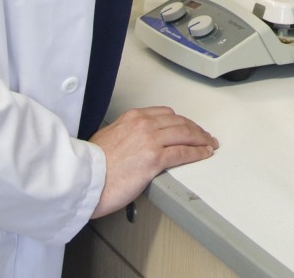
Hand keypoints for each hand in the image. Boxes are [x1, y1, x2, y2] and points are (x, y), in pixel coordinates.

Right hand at [89, 105, 218, 217]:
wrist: (84, 179)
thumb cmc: (91, 164)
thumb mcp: (107, 137)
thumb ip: (125, 134)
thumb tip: (133, 142)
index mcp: (132, 117)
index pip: (165, 114)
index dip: (180, 121)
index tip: (186, 126)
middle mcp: (144, 125)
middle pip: (179, 122)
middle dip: (195, 129)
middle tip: (204, 135)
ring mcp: (151, 141)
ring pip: (185, 134)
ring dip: (201, 139)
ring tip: (209, 144)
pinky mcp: (155, 159)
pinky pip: (184, 152)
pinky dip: (198, 152)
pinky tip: (203, 154)